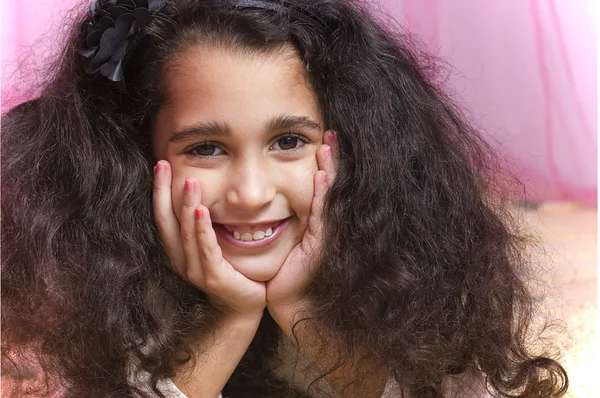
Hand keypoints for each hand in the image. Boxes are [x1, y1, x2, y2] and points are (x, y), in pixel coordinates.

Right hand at [153, 161, 266, 316]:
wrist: (244, 306)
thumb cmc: (231, 270)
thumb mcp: (212, 243)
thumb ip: (204, 222)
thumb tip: (203, 190)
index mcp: (177, 250)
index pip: (163, 216)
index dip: (159, 190)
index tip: (161, 164)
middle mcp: (180, 260)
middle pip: (166, 221)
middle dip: (164, 191)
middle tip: (164, 164)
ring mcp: (194, 270)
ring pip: (186, 233)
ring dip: (187, 206)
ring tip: (190, 181)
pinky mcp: (213, 278)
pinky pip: (206, 249)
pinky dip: (202, 230)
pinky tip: (202, 211)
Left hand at [266, 131, 337, 320]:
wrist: (290, 303)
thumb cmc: (282, 274)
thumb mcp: (285, 243)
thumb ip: (283, 223)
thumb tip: (265, 204)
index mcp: (314, 222)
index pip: (320, 187)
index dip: (322, 164)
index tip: (321, 141)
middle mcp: (323, 225)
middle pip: (330, 185)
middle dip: (331, 159)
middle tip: (330, 134)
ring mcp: (325, 234)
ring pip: (329, 195)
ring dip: (329, 169)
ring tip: (327, 145)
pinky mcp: (320, 244)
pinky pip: (321, 214)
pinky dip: (322, 194)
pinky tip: (321, 175)